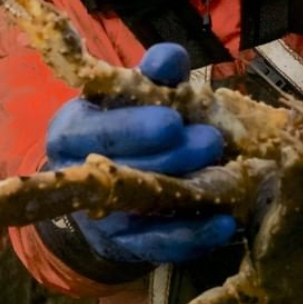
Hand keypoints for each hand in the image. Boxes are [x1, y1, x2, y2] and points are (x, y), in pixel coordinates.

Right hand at [45, 43, 232, 263]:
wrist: (103, 183)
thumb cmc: (122, 123)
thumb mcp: (131, 95)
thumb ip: (153, 75)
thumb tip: (170, 57)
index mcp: (72, 131)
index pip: (98, 131)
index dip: (135, 127)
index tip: (173, 120)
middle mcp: (79, 176)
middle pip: (126, 170)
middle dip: (172, 156)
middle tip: (211, 142)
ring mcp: (102, 215)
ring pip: (144, 209)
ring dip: (188, 193)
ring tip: (230, 179)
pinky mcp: (126, 246)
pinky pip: (159, 246)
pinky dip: (194, 237)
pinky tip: (225, 223)